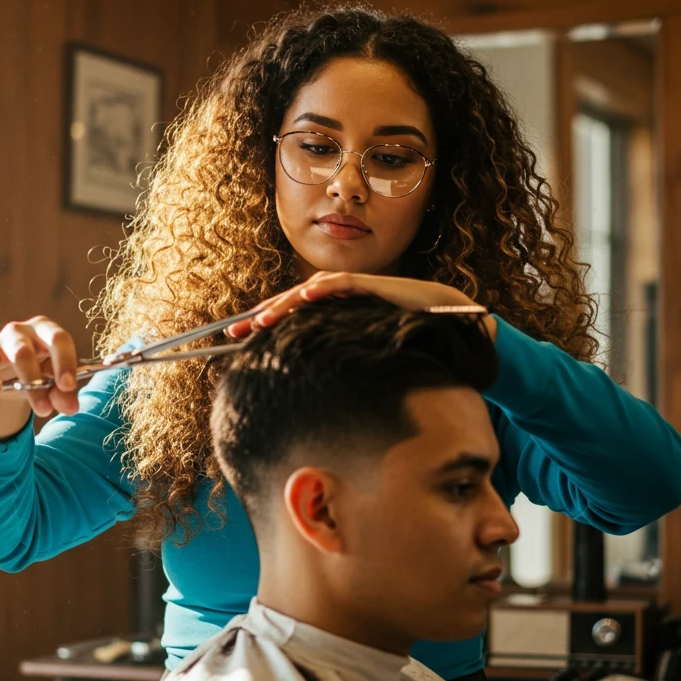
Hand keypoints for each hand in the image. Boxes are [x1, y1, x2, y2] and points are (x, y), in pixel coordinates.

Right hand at [0, 316, 79, 436]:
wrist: (4, 381)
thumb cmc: (36, 375)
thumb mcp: (51, 385)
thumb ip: (62, 394)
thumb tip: (71, 408)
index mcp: (49, 332)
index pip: (61, 339)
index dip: (66, 362)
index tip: (69, 386)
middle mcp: (28, 330)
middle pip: (41, 343)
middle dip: (54, 370)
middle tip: (55, 397)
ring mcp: (5, 338)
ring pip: (20, 353)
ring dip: (31, 382)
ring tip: (41, 408)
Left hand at [227, 273, 496, 340]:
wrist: (445, 322)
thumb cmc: (402, 341)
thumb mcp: (361, 354)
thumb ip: (338, 362)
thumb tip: (310, 395)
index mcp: (330, 314)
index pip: (290, 317)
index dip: (262, 326)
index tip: (235, 341)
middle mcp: (336, 298)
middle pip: (291, 303)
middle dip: (262, 317)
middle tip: (234, 333)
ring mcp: (353, 289)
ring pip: (310, 292)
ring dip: (285, 303)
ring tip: (262, 319)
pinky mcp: (373, 285)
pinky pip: (344, 284)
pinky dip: (325, 287)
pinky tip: (307, 294)